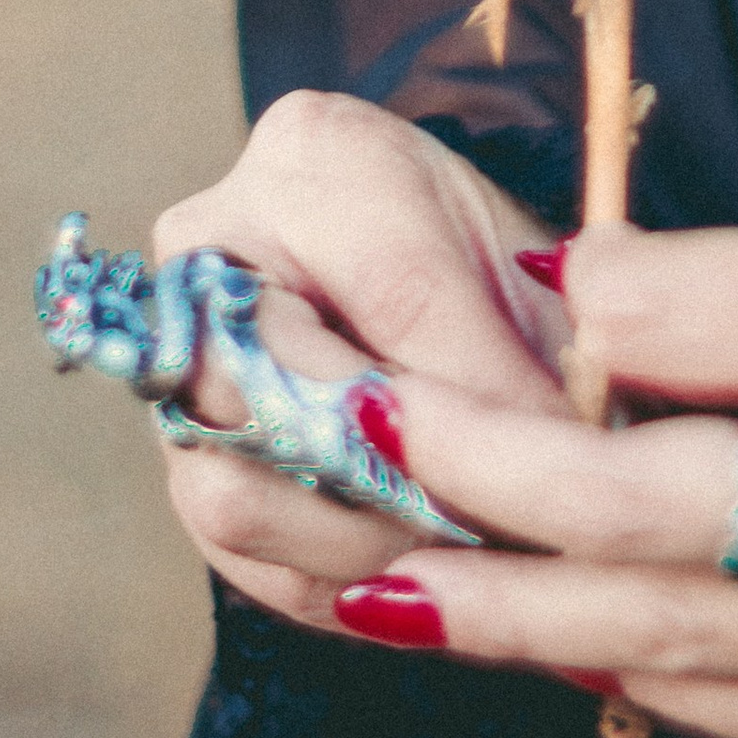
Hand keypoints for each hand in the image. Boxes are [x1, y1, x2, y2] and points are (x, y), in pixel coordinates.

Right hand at [153, 91, 575, 627]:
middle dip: (411, 482)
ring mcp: (174, 357)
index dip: (486, 394)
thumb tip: (553, 458)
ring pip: (236, 493)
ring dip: (361, 547)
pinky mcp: (179, 458)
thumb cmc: (485, 269)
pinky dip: (329, 582)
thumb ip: (535, 353)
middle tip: (502, 524)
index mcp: (317, 154)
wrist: (422, 280)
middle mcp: (211, 241)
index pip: (397, 293)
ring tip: (459, 555)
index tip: (563, 458)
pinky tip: (410, 577)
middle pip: (288, 397)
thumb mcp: (533, 278)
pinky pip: (234, 555)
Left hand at [312, 211, 737, 737]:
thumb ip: (731, 289)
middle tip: (346, 537)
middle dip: (471, 559)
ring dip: (542, 638)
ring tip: (418, 608)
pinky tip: (607, 655)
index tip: (389, 397)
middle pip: (637, 572)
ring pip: (696, 671)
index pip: (639, 422)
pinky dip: (678, 693)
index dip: (499, 413)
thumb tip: (560, 302)